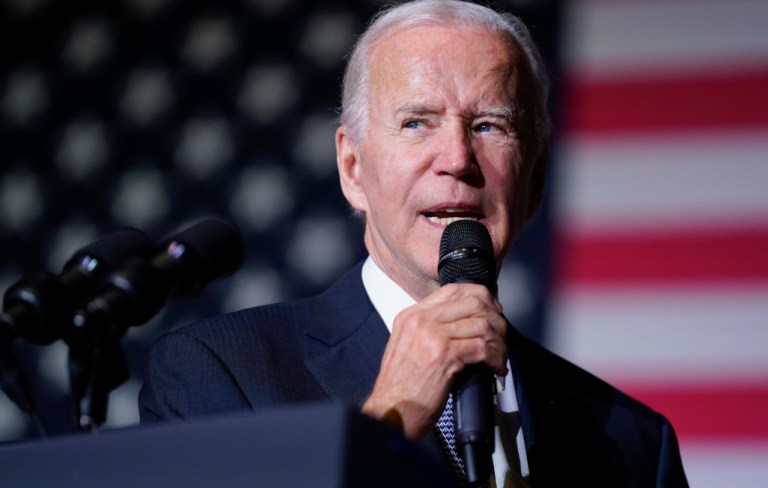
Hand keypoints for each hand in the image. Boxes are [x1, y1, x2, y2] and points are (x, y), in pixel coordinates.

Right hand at [361, 283, 507, 440]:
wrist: (390, 413)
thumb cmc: (400, 388)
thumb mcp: (407, 347)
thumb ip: (429, 330)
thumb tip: (463, 324)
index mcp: (411, 316)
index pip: (453, 290)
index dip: (480, 298)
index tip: (492, 312)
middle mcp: (421, 321)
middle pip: (473, 302)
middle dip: (495, 318)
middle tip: (501, 335)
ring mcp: (432, 336)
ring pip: (482, 324)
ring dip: (499, 342)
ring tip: (499, 355)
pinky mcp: (444, 355)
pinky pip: (483, 347)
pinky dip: (496, 358)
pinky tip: (496, 368)